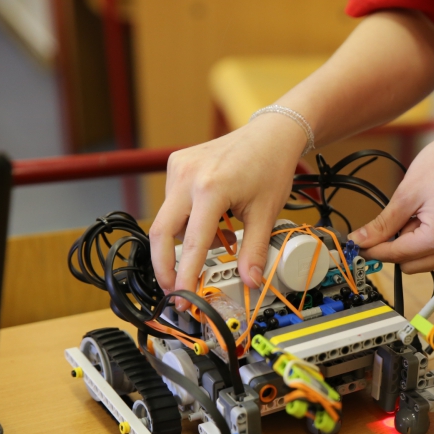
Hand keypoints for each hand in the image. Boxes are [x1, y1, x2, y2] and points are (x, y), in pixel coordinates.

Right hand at [149, 114, 306, 309]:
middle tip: (177, 288)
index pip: (192, 244)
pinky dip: (189, 219)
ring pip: (169, 219)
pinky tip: (214, 217)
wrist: (271, 135)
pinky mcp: (177, 164)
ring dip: (188, 238)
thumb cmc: (270, 167)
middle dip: (166, 265)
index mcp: (211, 189)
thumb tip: (251, 282)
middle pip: (162, 233)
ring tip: (222, 235)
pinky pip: (173, 203)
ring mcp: (179, 168)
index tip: (183, 298)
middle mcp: (188, 176)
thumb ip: (254, 252)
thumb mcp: (266, 214)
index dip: (185, 276)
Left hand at [348, 119, 433, 272]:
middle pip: (413, 266)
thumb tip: (360, 240)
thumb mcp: (407, 193)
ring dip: (422, 245)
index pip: (397, 256)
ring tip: (427, 214)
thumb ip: (383, 224)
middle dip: (401, 247)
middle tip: (404, 219)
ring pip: (433, 261)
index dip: (375, 250)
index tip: (361, 246)